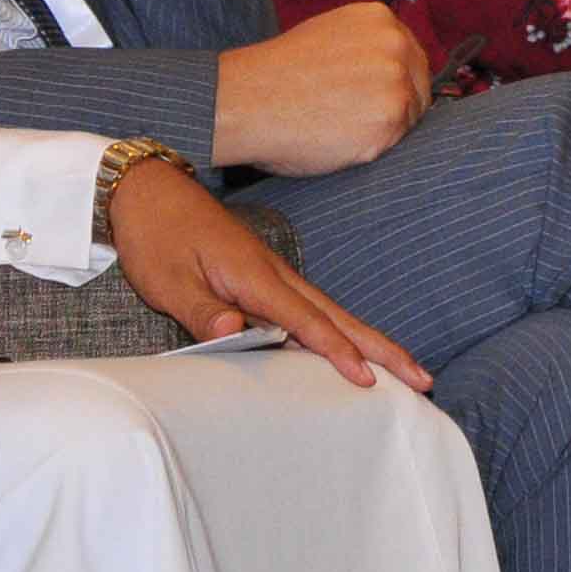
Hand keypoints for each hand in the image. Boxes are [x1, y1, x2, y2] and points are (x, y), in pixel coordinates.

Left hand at [105, 159, 427, 391]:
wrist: (148, 191)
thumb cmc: (155, 236)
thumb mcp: (166, 279)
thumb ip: (202, 310)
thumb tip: (234, 335)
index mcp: (255, 276)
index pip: (305, 322)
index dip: (337, 352)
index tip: (367, 379)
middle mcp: (276, 274)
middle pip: (339, 316)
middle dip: (382, 347)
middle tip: (422, 377)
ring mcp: (275, 274)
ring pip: (332, 312)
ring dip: (369, 340)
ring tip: (403, 367)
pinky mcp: (265, 278)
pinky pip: (312, 310)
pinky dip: (340, 330)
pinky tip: (349, 346)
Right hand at [209, 2, 431, 174]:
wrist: (247, 99)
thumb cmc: (277, 73)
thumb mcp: (330, 35)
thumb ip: (366, 46)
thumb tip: (393, 69)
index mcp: (380, 20)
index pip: (410, 58)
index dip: (396, 82)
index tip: (375, 98)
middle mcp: (396, 45)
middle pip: (418, 87)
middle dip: (395, 106)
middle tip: (356, 120)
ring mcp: (395, 82)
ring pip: (408, 118)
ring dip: (382, 130)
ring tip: (338, 127)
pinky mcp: (388, 120)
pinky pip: (392, 144)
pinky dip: (369, 149)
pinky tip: (337, 140)